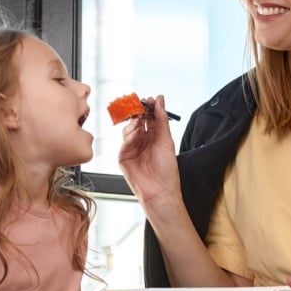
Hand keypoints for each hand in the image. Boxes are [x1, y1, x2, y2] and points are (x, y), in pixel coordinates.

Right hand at [117, 95, 182, 211]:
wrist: (160, 191)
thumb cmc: (167, 171)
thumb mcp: (166, 140)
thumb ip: (162, 119)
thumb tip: (160, 100)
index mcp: (155, 137)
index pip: (149, 117)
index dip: (148, 108)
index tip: (148, 100)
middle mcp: (143, 141)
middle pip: (136, 121)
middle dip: (137, 112)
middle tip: (139, 106)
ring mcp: (132, 149)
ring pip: (128, 129)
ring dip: (134, 123)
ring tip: (140, 123)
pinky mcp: (124, 157)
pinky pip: (124, 142)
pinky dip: (129, 135)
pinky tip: (136, 134)